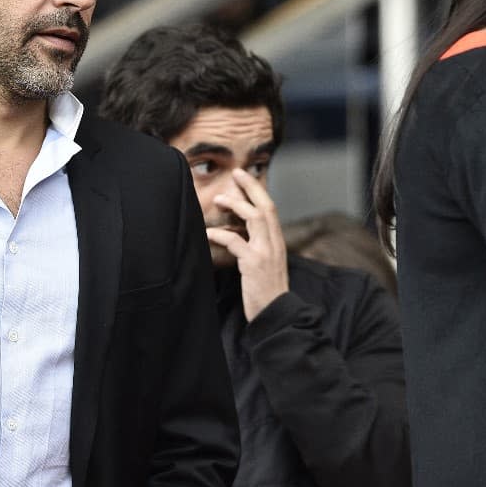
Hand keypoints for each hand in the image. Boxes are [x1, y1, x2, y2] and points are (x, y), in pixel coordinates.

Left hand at [206, 168, 288, 320]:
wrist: (275, 313)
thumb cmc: (266, 290)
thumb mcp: (265, 263)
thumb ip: (256, 245)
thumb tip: (237, 228)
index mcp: (277, 241)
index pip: (270, 209)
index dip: (257, 190)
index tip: (244, 177)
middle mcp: (274, 243)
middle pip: (265, 207)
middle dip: (251, 187)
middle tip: (236, 173)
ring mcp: (265, 253)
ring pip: (255, 219)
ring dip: (237, 206)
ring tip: (220, 200)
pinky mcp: (254, 264)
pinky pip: (237, 242)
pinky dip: (221, 235)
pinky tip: (209, 233)